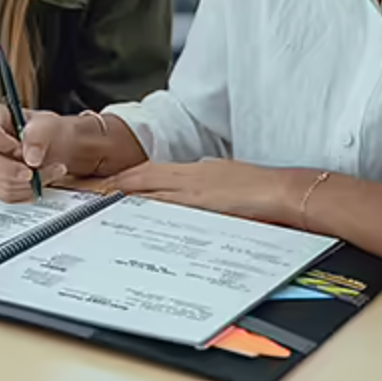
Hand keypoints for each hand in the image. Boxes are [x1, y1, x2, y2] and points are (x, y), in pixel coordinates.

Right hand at [0, 104, 71, 201]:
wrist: (54, 146)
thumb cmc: (44, 130)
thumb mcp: (47, 124)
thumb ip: (38, 136)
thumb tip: (31, 158)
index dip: (3, 144)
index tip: (21, 150)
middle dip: (11, 170)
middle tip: (33, 171)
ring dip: (29, 181)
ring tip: (51, 170)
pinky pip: (7, 195)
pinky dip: (28, 191)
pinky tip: (41, 180)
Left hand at [105, 159, 307, 225]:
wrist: (284, 192)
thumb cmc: (262, 188)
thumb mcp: (227, 179)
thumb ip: (206, 184)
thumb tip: (194, 190)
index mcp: (198, 169)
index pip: (155, 170)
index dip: (132, 175)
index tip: (113, 180)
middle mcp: (192, 175)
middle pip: (147, 175)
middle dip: (121, 182)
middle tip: (97, 187)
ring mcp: (196, 189)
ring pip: (152, 187)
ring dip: (127, 191)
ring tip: (105, 197)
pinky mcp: (202, 205)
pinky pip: (168, 204)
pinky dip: (149, 205)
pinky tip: (135, 211)